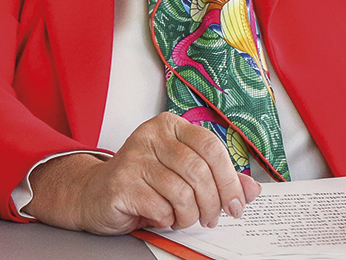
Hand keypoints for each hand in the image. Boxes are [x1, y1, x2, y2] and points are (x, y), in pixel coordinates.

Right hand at [26, 112, 260, 234]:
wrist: (93, 194)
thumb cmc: (143, 182)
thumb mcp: (182, 175)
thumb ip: (217, 178)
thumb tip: (252, 190)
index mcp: (171, 126)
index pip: (212, 146)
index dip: (230, 178)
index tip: (237, 204)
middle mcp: (152, 135)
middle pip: (199, 170)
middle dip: (212, 202)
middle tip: (212, 218)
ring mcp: (135, 156)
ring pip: (182, 191)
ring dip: (189, 215)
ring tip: (183, 220)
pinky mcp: (122, 182)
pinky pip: (161, 207)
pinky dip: (168, 220)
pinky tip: (162, 218)